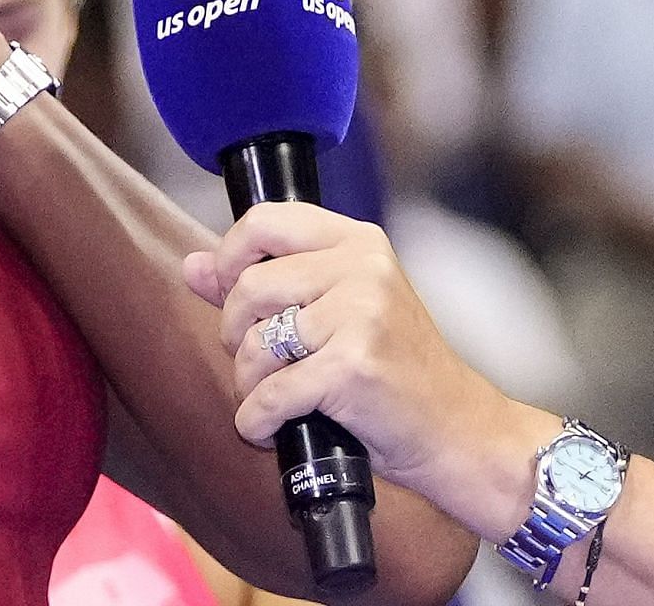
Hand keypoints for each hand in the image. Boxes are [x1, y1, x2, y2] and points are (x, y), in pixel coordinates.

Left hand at [181, 204, 513, 500]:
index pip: (265, 221)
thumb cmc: (396, 370)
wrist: (460, 431)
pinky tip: (270, 429)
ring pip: (255, 342)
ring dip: (248, 382)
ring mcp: (361, 315)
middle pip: (249, 286)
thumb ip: (264, 282)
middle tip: (258, 360)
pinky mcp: (353, 367)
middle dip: (235, 333)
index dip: (229, 256)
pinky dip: (257, 420)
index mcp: (358, 242)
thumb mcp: (338, 310)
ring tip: (272, 396)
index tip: (226, 291)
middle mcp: (362, 269)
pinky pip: (270, 393)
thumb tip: (193, 266)